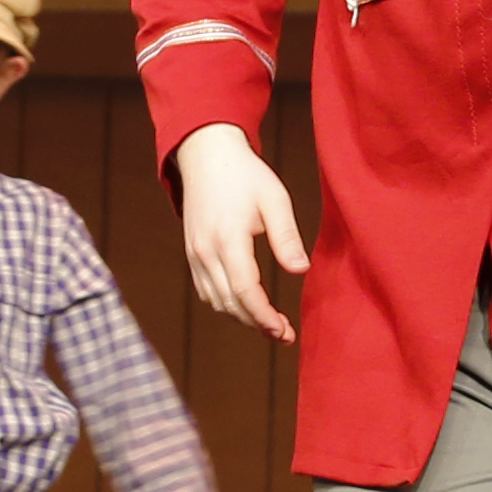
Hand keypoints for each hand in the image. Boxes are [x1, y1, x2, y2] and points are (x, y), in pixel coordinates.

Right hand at [177, 123, 308, 343]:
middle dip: (257, 324)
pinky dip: (227, 304)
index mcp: (228, 238)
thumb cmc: (245, 175)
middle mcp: (206, 251)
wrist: (206, 155)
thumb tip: (300, 270)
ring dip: (242, 316)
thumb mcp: (274, 198)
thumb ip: (286, 236)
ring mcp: (195, 254)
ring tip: (270, 324)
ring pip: (217, 301)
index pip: (245, 290)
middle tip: (285, 335)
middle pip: (230, 303)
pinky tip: (246, 305)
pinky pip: (206, 290)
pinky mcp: (192, 253)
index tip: (284, 330)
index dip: (264, 316)